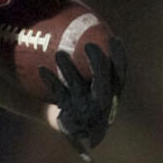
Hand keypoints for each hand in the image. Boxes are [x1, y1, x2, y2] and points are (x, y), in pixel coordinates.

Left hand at [39, 37, 126, 159]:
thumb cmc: (87, 98)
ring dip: (69, 69)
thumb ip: (96, 64)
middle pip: (103, 80)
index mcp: (113, 92)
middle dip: (97, 62)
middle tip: (89, 45)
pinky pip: (59, 95)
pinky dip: (51, 81)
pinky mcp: (69, 114)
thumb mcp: (95, 83)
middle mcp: (102, 102)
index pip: (120, 72)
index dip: (119, 56)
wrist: (78, 131)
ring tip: (59, 54)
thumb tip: (86, 30)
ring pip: (78, 87)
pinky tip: (42, 69)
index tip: (114, 38)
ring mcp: (85, 109)